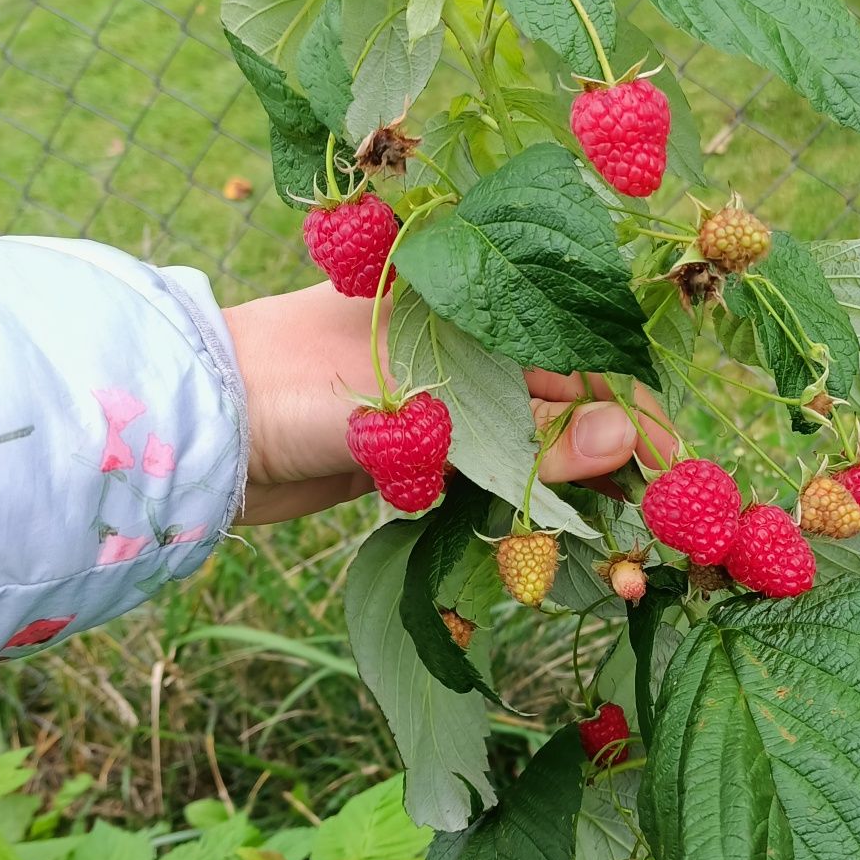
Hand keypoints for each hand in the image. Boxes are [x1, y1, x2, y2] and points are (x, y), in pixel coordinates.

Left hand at [222, 282, 675, 523]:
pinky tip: (554, 543)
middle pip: (564, 407)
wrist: (186, 427)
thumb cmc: (277, 389)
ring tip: (617, 553)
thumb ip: (506, 432)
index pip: (576, 356)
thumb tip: (619, 442)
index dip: (631, 412)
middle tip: (653, 530)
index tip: (673, 472)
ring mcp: (441, 400)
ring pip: (532, 446)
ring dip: (571, 496)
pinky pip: (490, 478)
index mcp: (465, 307)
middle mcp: (463, 349)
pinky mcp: (418, 450)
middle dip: (612, 465)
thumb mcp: (402, 411)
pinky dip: (522, 509)